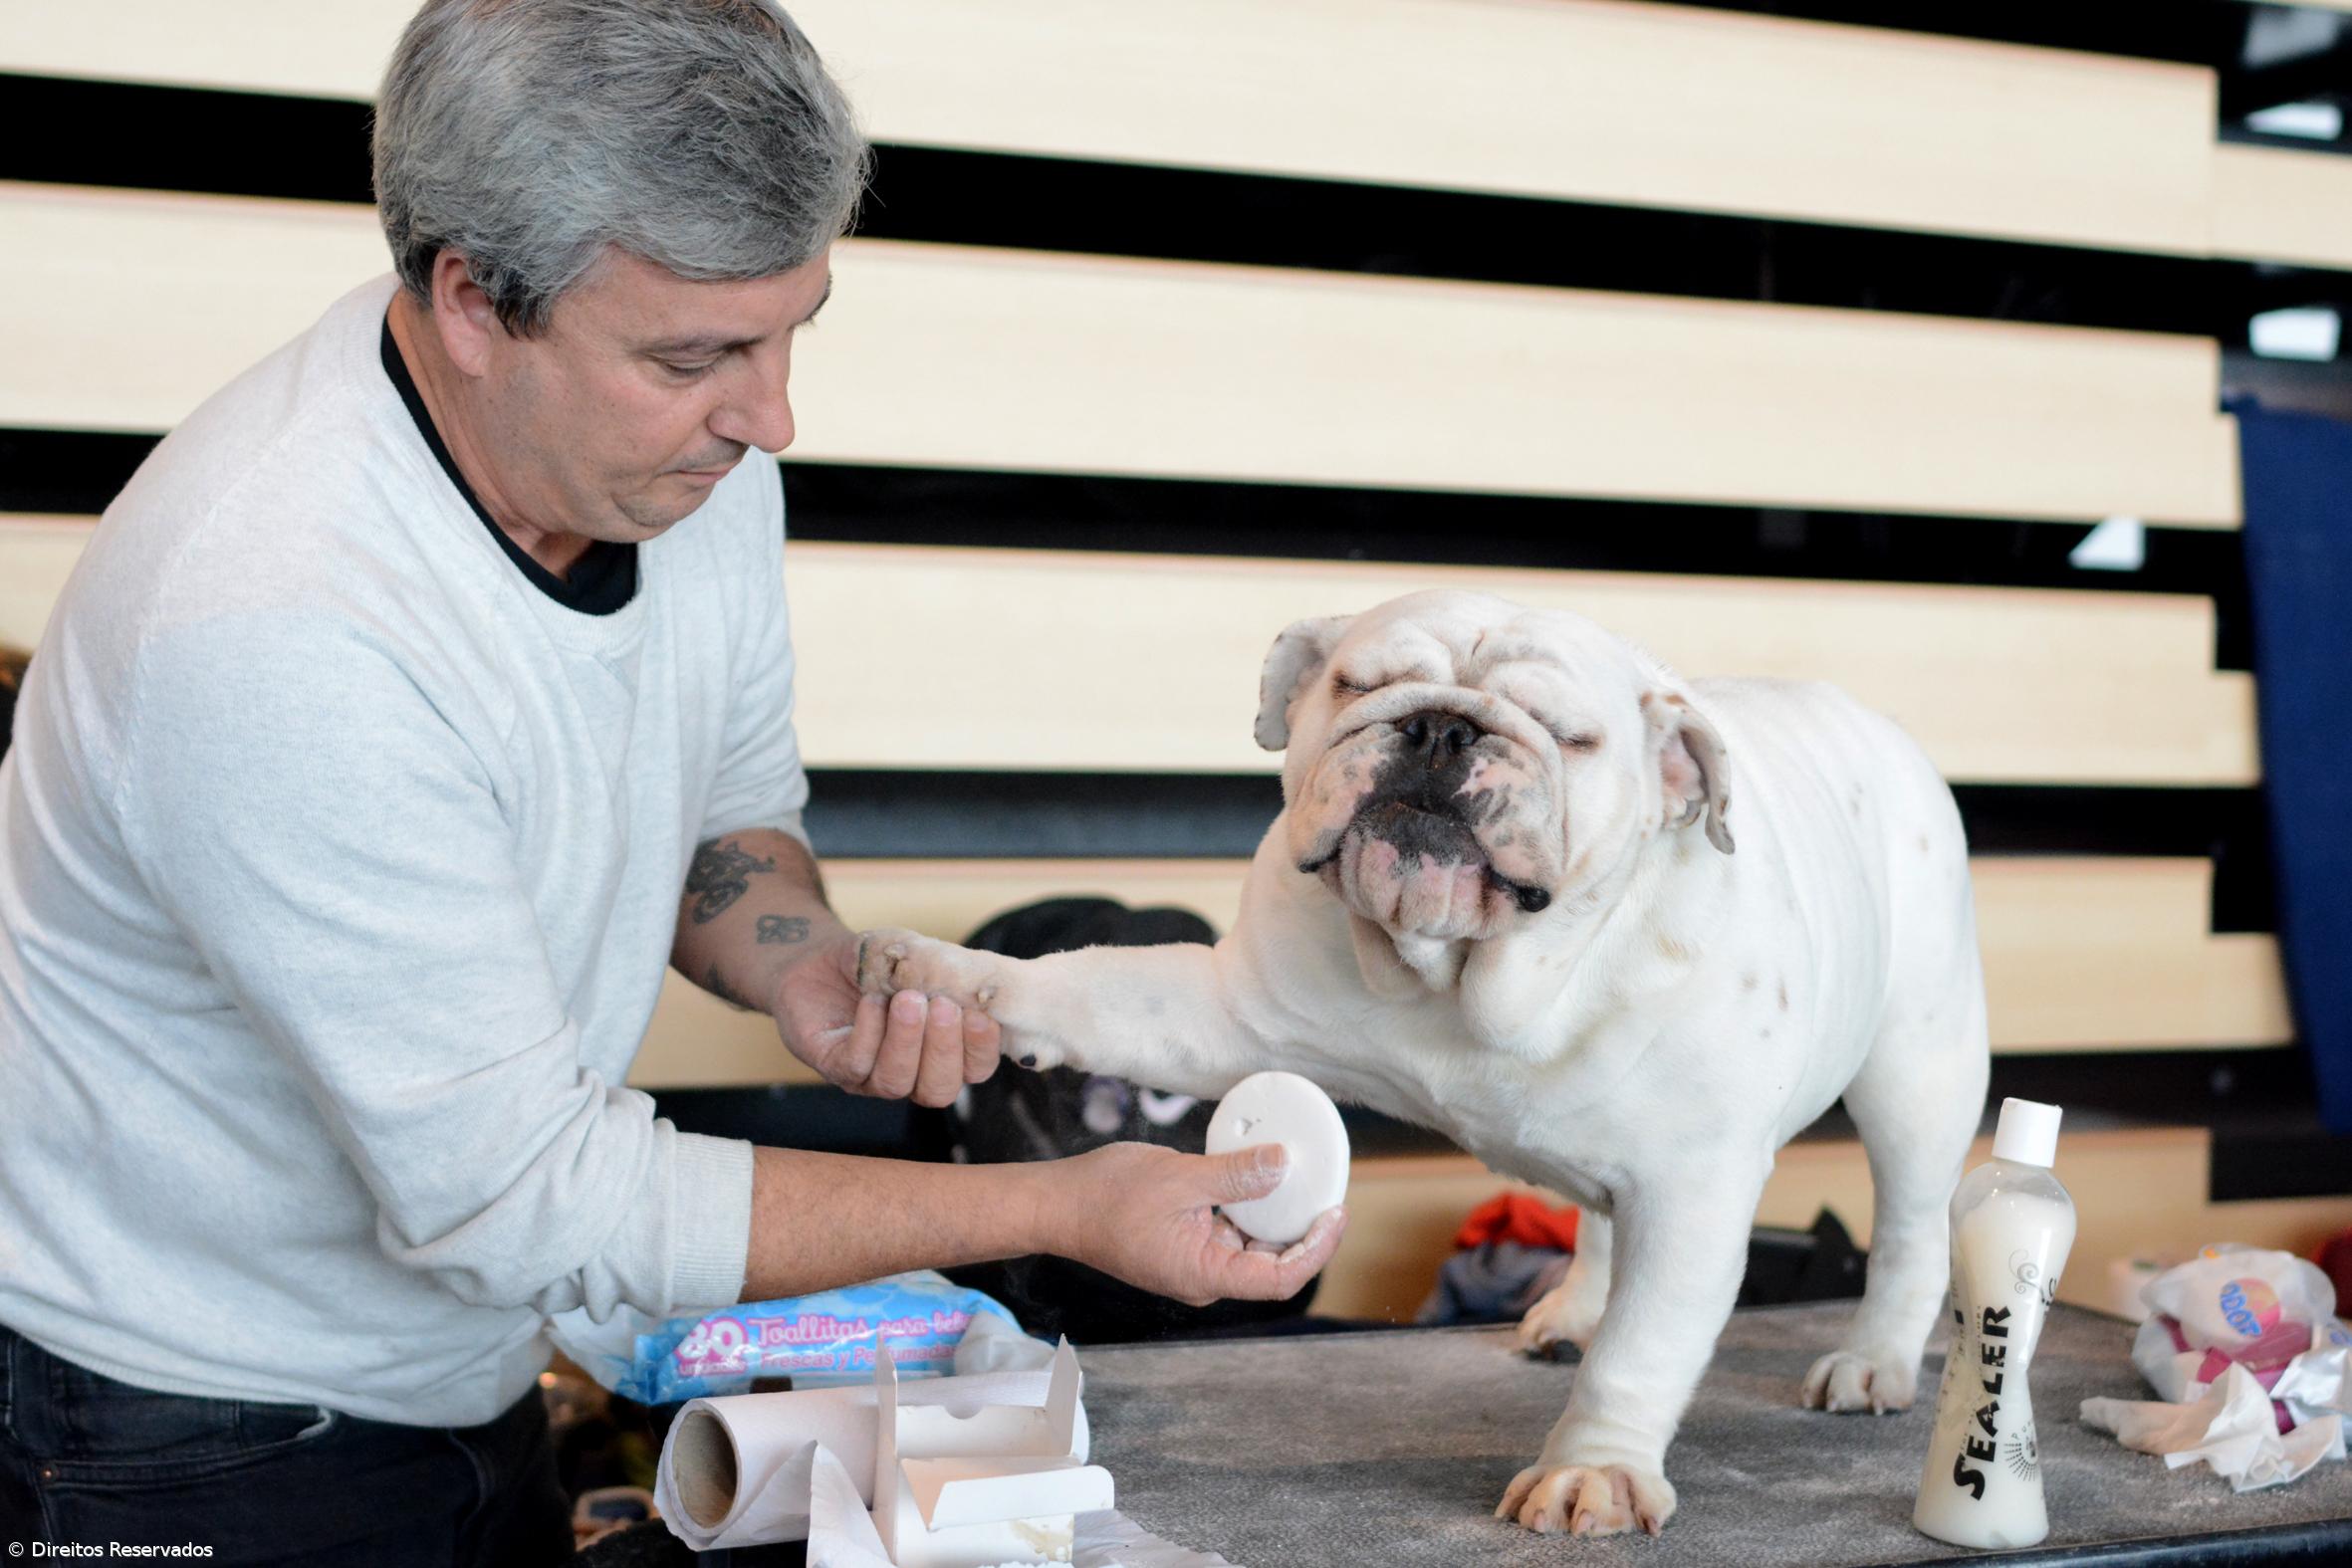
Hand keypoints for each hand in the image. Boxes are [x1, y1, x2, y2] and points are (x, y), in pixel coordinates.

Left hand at [770, 931, 1000, 1105]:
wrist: (819, 958)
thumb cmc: (878, 962)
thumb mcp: (915, 954)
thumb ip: (943, 967)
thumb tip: (971, 980)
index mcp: (942, 1050)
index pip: (974, 1069)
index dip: (981, 1049)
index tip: (978, 1013)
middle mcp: (911, 1072)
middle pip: (939, 1089)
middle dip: (944, 1049)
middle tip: (942, 1006)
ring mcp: (871, 1075)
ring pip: (897, 1082)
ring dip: (906, 1041)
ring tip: (906, 999)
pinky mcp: (835, 1067)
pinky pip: (856, 1065)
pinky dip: (869, 1032)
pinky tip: (871, 1001)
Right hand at [1044, 1142, 1346, 1307]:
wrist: (1057, 1205)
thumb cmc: (1105, 1196)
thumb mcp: (1180, 1178)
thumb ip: (1235, 1176)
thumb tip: (1283, 1165)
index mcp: (1204, 1274)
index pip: (1280, 1277)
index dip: (1317, 1249)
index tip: (1335, 1214)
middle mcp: (1204, 1277)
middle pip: (1272, 1263)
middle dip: (1302, 1228)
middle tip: (1324, 1189)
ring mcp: (1193, 1263)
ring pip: (1251, 1246)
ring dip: (1273, 1215)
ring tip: (1294, 1177)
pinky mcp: (1184, 1246)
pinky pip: (1227, 1232)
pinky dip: (1246, 1207)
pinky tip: (1253, 1177)